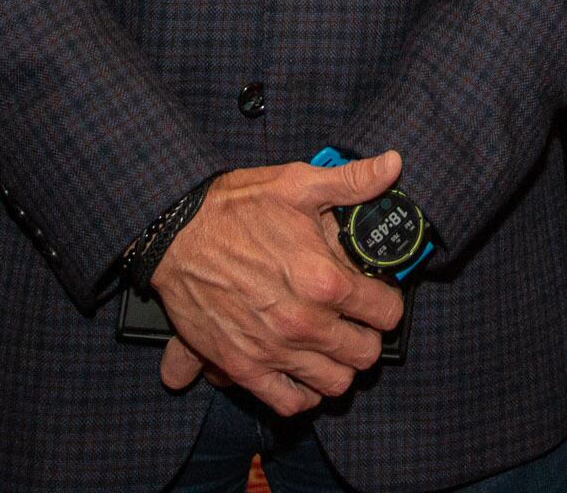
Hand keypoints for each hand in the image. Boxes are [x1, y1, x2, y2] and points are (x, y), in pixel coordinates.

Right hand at [150, 151, 406, 411]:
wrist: (173, 235)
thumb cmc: (234, 208)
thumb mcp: (296, 183)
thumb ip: (351, 182)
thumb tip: (393, 164)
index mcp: (324, 281)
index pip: (387, 312)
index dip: (388, 302)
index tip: (378, 294)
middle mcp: (303, 323)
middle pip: (366, 353)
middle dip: (368, 334)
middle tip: (357, 319)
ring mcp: (273, 351)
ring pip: (336, 384)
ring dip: (341, 365)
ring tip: (333, 344)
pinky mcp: (243, 368)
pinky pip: (290, 402)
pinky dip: (304, 394)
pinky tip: (304, 372)